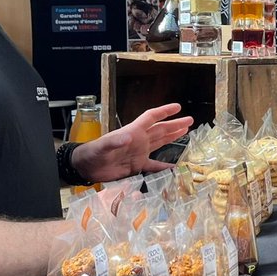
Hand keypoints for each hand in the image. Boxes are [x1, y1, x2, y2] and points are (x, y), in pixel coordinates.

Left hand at [73, 103, 192, 181]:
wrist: (86, 167)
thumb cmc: (92, 153)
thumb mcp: (102, 146)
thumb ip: (115, 141)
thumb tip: (129, 137)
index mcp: (133, 132)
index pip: (151, 118)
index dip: (164, 111)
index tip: (178, 107)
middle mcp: (139, 140)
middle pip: (160, 129)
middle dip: (175, 124)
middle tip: (190, 120)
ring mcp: (139, 152)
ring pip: (160, 142)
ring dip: (173, 137)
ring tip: (186, 131)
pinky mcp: (136, 166)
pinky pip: (154, 166)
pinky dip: (164, 167)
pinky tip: (175, 168)